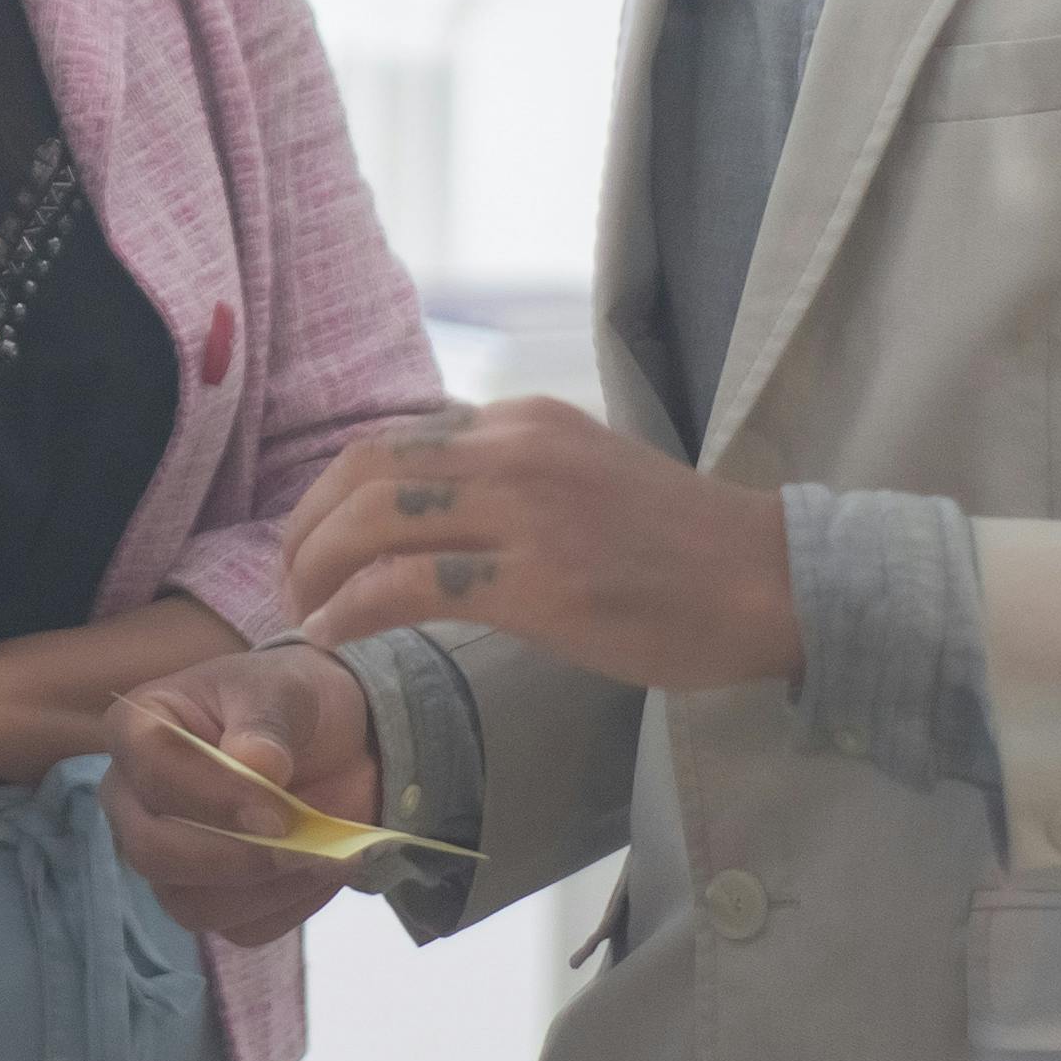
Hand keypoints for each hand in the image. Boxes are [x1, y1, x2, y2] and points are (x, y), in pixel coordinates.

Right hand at [102, 644, 380, 951]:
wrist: (335, 743)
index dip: (212, 798)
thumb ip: (267, 722)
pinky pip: (238, 928)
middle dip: (232, 856)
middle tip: (299, 844)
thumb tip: (256, 765)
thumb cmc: (291, 703)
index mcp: (138, 729)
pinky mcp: (207, 898)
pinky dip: (288, 906)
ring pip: (190, 904)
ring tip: (324, 854)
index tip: (275, 811)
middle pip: (151, 852)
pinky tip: (321, 867)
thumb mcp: (287, 689)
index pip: (152, 772)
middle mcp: (134, 800)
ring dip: (265, 888)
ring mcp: (166, 856)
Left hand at [281, 397, 802, 690]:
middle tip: (288, 588)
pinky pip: (409, 587)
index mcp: (520, 421)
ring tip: (302, 618)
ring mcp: (527, 510)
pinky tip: (333, 639)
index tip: (312, 548)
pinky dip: (350, 612)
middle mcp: (514, 447)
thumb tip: (427, 513)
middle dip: (303, 531)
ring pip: (373, 520)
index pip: (390, 440)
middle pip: (363, 471)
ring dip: (315, 571)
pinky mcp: (540, 580)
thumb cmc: (681, 546)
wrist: (772, 580)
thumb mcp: (581, 475)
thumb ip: (506, 479)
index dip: (329, 496)